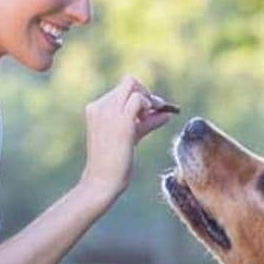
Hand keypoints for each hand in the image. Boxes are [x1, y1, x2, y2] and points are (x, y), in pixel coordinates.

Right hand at [79, 75, 176, 199]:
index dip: (138, 95)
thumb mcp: (129, 136)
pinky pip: (140, 99)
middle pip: (128, 82)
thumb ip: (144, 122)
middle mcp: (100, 106)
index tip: (148, 111)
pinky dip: (150, 105)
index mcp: (96, 109)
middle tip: (155, 110)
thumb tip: (167, 113)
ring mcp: (108, 111)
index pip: (121, 90)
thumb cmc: (114, 163)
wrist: (102, 181)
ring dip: (149, 99)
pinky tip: (154, 118)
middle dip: (146, 93)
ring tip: (155, 115)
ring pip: (133, 85)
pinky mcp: (121, 120)